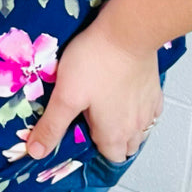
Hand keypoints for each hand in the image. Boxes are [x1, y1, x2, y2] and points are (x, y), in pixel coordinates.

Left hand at [25, 24, 162, 162]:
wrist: (128, 32)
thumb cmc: (94, 63)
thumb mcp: (65, 96)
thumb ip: (52, 126)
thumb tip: (36, 153)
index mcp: (114, 134)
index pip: (110, 158)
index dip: (95, 151)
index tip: (82, 136)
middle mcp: (136, 127)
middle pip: (127, 148)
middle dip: (112, 142)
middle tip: (92, 123)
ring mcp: (149, 109)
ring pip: (141, 131)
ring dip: (127, 129)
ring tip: (109, 112)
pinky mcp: (155, 90)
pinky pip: (151, 112)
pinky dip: (140, 112)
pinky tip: (128, 99)